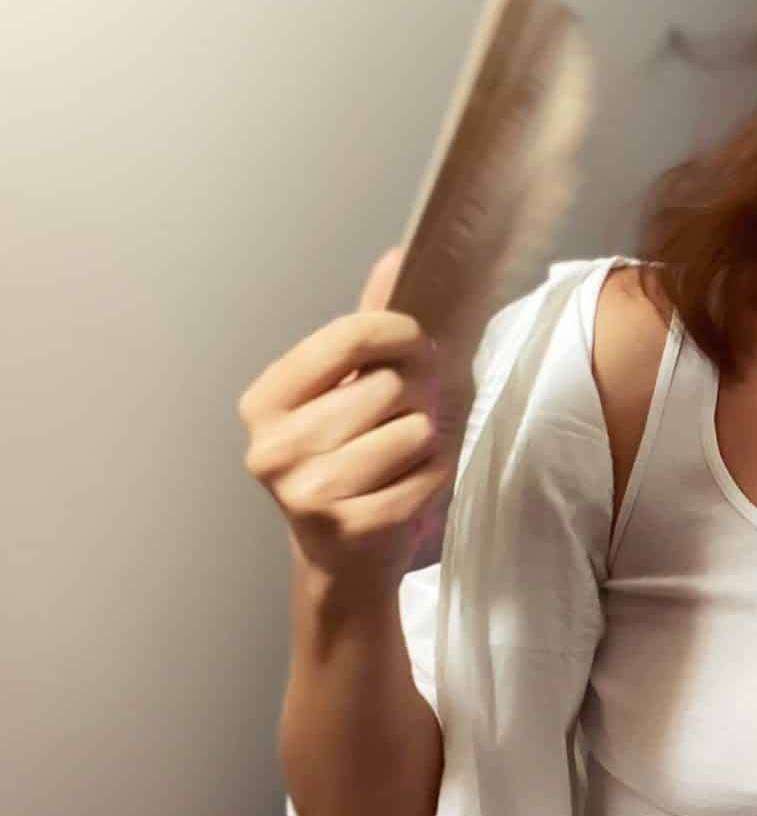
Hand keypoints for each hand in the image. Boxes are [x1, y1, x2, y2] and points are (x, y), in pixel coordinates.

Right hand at [238, 247, 449, 596]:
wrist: (341, 558)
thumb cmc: (349, 459)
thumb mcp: (346, 390)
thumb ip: (367, 329)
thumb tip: (397, 257)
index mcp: (264, 402)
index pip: (352, 334)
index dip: (401, 334)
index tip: (414, 346)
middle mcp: (272, 447)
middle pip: (389, 385)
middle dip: (416, 396)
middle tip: (404, 418)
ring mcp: (306, 493)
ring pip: (413, 430)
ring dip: (425, 441)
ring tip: (401, 458)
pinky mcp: (350, 528)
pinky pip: (427, 476)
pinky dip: (433, 478)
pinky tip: (407, 489)